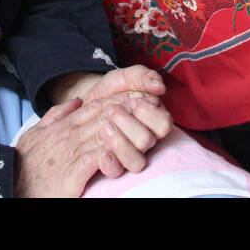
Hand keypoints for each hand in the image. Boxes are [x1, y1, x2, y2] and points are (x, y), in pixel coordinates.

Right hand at [14, 94, 168, 196]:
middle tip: (150, 102)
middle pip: (104, 117)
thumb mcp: (36, 132)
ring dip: (125, 129)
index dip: (118, 99)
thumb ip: (56, 115)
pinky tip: (125, 147)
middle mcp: (69, 136)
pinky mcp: (71, 175)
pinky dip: (109, 153)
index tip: (138, 94)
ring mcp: (70, 154)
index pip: (95, 107)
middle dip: (128, 109)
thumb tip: (75, 101)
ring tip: (145, 122)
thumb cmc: (26, 161)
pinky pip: (94, 161)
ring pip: (103, 135)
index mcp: (64, 126)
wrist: (8, 183)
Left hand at [42, 66, 173, 180]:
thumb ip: (142, 76)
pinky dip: (110, 164)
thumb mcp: (124, 77)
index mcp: (153, 120)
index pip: (164, 124)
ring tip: (105, 127)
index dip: (151, 115)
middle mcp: (144, 141)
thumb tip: (159, 87)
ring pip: (135, 162)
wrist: (85, 104)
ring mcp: (129, 155)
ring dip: (120, 144)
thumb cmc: (110, 91)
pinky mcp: (112, 165)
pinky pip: (116, 173)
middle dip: (129, 124)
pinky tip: (102, 154)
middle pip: (147, 141)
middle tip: (111, 111)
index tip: (136, 102)